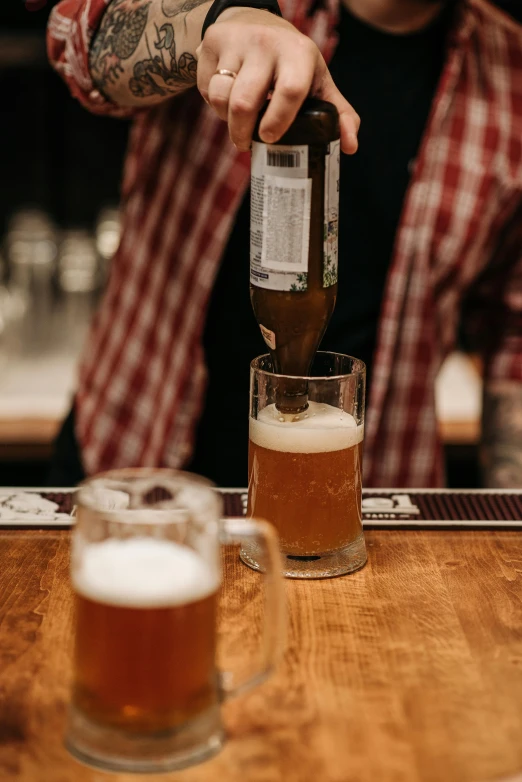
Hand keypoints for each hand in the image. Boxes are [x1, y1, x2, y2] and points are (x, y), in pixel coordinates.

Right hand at [196, 7, 359, 153]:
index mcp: (298, 53)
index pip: (289, 91)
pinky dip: (214, 103)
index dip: (278, 121)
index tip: (270, 138)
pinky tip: (227, 99)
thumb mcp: (317, 83)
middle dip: (243, 132)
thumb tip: (350, 147)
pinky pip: (207, 88)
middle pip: (245, 102)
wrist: (255, 23)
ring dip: (227, 120)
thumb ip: (338, 114)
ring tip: (238, 121)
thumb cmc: (291, 64)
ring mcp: (236, 41)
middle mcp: (266, 43)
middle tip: (247, 142)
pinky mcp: (212, 42)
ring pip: (222, 98)